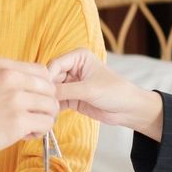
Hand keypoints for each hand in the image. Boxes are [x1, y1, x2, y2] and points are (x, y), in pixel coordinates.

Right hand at [0, 59, 59, 171]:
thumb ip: (10, 79)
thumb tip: (40, 90)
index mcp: (3, 65)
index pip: (43, 72)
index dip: (42, 89)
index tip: (32, 102)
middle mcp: (11, 78)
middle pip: (50, 89)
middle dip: (45, 105)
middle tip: (31, 117)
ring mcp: (15, 99)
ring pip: (51, 107)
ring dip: (43, 119)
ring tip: (27, 127)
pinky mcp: (18, 121)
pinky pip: (46, 124)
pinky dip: (39, 132)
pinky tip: (23, 135)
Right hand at [48, 48, 164, 139]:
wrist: (128, 109)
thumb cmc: (115, 92)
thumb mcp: (89, 89)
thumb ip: (66, 91)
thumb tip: (45, 94)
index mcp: (78, 57)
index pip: (55, 64)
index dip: (47, 77)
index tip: (44, 90)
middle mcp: (72, 68)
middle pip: (51, 77)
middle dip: (47, 90)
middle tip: (43, 103)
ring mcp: (71, 83)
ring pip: (52, 90)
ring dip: (49, 100)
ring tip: (46, 110)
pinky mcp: (71, 98)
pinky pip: (57, 101)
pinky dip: (53, 107)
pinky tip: (50, 114)